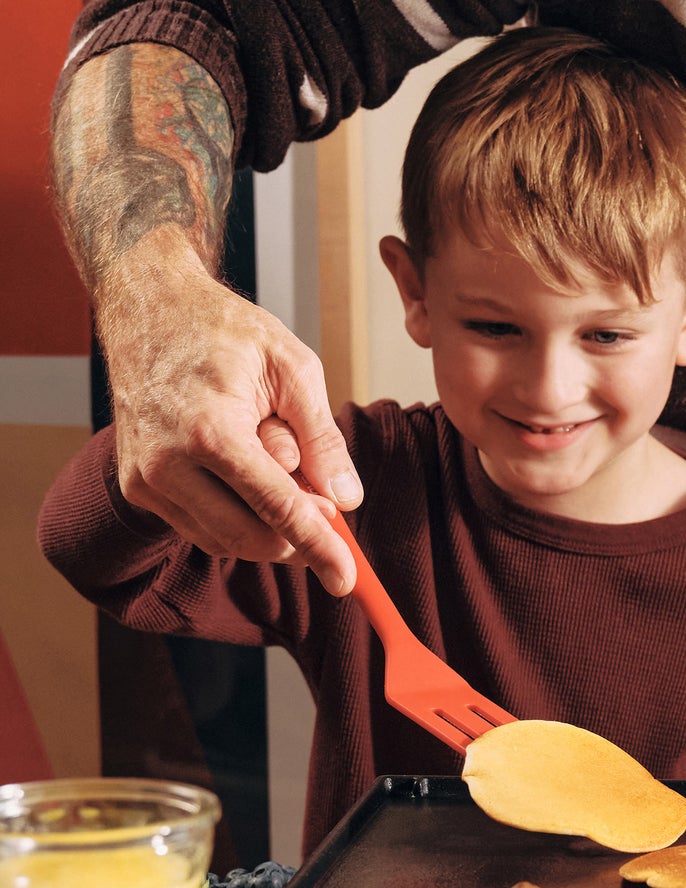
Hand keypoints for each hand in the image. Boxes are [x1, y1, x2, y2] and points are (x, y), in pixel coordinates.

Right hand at [97, 238, 361, 594]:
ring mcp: (145, 481)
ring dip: (267, 523)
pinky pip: (200, 527)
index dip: (319, 547)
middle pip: (251, 537)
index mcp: (210, 431)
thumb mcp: (294, 368)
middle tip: (326, 506)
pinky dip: (237, 517)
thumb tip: (346, 499)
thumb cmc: (223, 330)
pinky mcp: (137, 487)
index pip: (278, 508)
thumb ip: (322, 438)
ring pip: (225, 540)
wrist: (149, 309)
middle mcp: (167, 464)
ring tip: (279, 462)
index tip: (346, 578)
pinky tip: (252, 475)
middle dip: (297, 535)